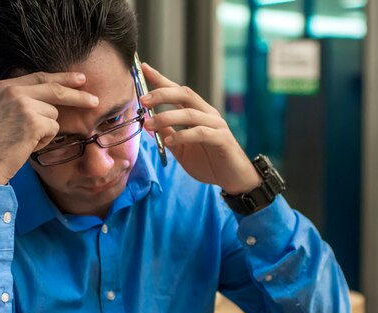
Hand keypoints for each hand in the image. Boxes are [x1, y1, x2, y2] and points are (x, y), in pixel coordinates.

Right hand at [0, 72, 98, 184]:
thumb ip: (19, 101)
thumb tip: (50, 101)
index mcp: (3, 86)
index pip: (40, 77)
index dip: (62, 78)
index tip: (79, 79)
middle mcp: (12, 91)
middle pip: (55, 88)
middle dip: (78, 95)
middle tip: (95, 100)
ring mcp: (22, 104)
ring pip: (54, 114)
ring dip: (46, 130)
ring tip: (24, 140)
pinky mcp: (32, 121)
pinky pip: (53, 129)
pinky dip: (45, 141)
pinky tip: (27, 145)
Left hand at [140, 63, 259, 193]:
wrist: (234, 179)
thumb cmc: (209, 163)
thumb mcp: (181, 149)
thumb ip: (168, 134)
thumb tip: (149, 122)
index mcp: (198, 113)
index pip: (178, 91)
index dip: (161, 79)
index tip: (144, 68)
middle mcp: (208, 114)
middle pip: (185, 94)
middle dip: (162, 94)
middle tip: (143, 101)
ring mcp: (216, 125)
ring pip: (190, 113)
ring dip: (166, 117)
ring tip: (148, 125)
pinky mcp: (222, 139)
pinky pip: (200, 133)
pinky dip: (182, 135)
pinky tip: (169, 141)